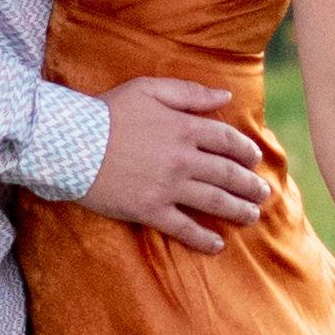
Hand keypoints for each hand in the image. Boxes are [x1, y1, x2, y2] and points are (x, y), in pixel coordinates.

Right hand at [82, 77, 273, 247]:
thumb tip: (225, 95)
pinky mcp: (149, 209)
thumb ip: (189, 92)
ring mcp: (167, 186)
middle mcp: (182, 158)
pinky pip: (183, 228)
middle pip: (227, 174)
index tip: (255, 160)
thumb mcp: (148, 89)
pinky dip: (203, 238)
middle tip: (263, 193)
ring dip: (237, 210)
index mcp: (184, 127)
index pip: (227, 141)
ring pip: (214, 201)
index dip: (246, 151)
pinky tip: (217, 245)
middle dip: (250, 185)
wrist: (71, 143)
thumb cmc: (107, 112)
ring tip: (251, 217)